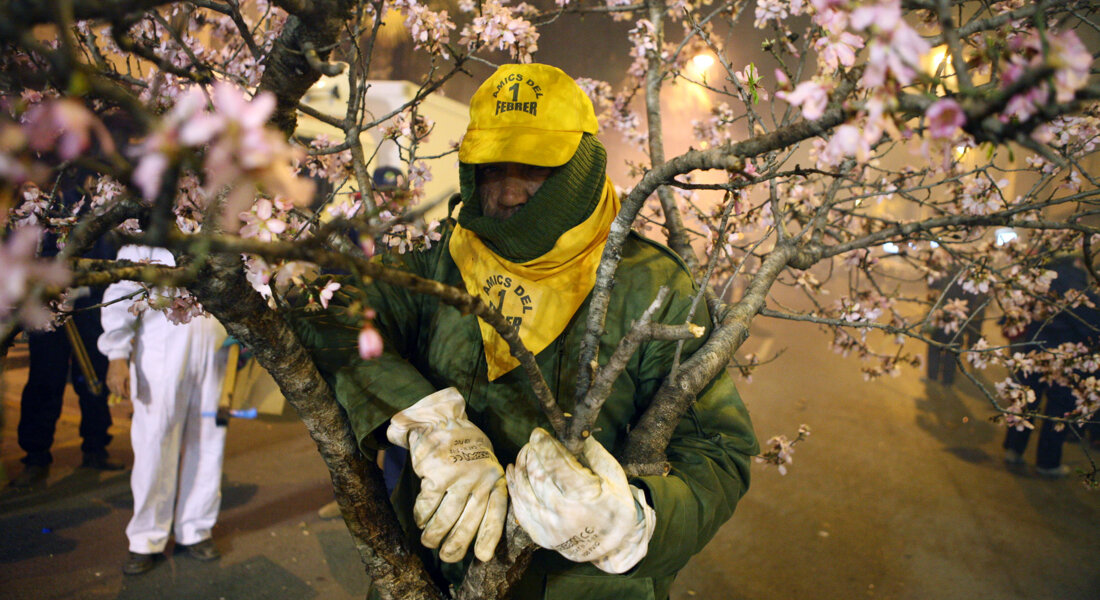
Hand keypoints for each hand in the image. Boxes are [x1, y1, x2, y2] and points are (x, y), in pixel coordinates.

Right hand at [106, 358, 129, 401]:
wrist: (116, 361)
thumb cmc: (124, 368)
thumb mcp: (128, 377)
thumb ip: (128, 386)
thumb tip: (129, 393)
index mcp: (118, 382)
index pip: (121, 393)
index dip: (125, 395)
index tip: (129, 396)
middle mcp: (112, 383)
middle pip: (117, 393)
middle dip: (121, 395)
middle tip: (126, 394)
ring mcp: (109, 381)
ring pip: (112, 391)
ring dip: (117, 392)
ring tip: (122, 391)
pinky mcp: (107, 380)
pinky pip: (110, 388)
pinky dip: (113, 389)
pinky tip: (117, 388)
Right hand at [387, 388, 506, 561]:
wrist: (443, 419)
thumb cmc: (466, 450)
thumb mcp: (486, 467)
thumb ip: (485, 492)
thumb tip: (481, 530)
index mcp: (495, 478)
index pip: (495, 513)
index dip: (488, 537)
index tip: (482, 557)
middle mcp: (480, 479)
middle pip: (469, 521)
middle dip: (457, 544)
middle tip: (447, 557)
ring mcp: (458, 476)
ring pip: (445, 517)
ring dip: (435, 534)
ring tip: (430, 542)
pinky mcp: (436, 473)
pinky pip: (428, 504)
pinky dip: (422, 516)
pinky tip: (421, 520)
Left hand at [506, 428, 655, 573]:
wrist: (614, 544)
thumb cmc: (615, 504)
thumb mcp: (612, 474)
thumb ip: (589, 450)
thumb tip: (569, 427)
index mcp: (585, 497)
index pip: (556, 464)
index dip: (544, 445)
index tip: (538, 432)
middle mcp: (564, 515)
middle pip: (536, 475)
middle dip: (531, 453)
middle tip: (533, 442)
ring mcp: (550, 528)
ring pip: (523, 490)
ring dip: (521, 466)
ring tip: (525, 453)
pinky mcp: (541, 536)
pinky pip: (519, 507)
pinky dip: (513, 486)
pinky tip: (514, 471)